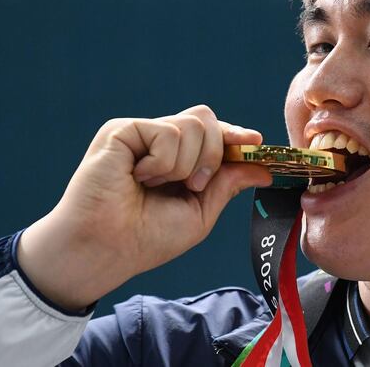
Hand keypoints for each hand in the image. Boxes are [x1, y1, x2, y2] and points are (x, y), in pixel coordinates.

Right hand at [17, 105, 272, 310]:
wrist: (106, 249)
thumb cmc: (145, 238)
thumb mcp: (199, 213)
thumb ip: (227, 185)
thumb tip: (263, 169)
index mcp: (178, 159)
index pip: (214, 133)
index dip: (235, 136)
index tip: (256, 142)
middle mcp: (160, 141)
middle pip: (207, 120)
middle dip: (214, 153)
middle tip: (194, 185)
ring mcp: (141, 133)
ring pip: (193, 124)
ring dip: (186, 164)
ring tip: (156, 185)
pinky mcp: (122, 130)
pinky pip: (167, 131)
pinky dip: (163, 162)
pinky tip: (139, 177)